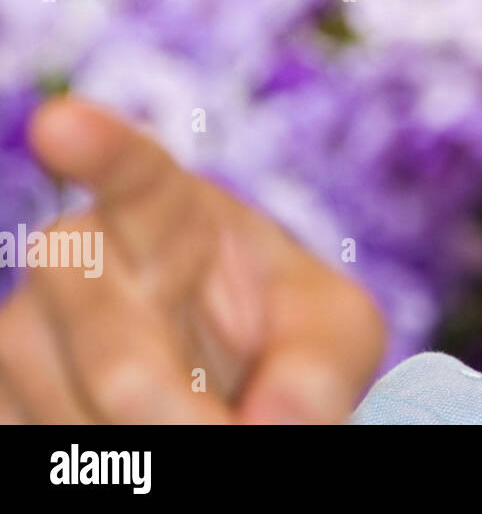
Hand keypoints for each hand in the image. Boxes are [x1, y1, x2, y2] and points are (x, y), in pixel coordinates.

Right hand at [0, 95, 385, 422]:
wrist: (242, 386)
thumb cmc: (290, 340)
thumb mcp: (337, 335)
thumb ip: (322, 366)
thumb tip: (274, 425)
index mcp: (170, 213)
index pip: (133, 171)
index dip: (99, 149)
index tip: (62, 125)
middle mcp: (83, 257)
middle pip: (107, 340)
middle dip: (171, 408)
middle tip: (228, 436)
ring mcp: (28, 330)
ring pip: (60, 406)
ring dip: (139, 448)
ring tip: (206, 426)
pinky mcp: (2, 396)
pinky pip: (32, 442)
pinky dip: (98, 468)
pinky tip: (137, 454)